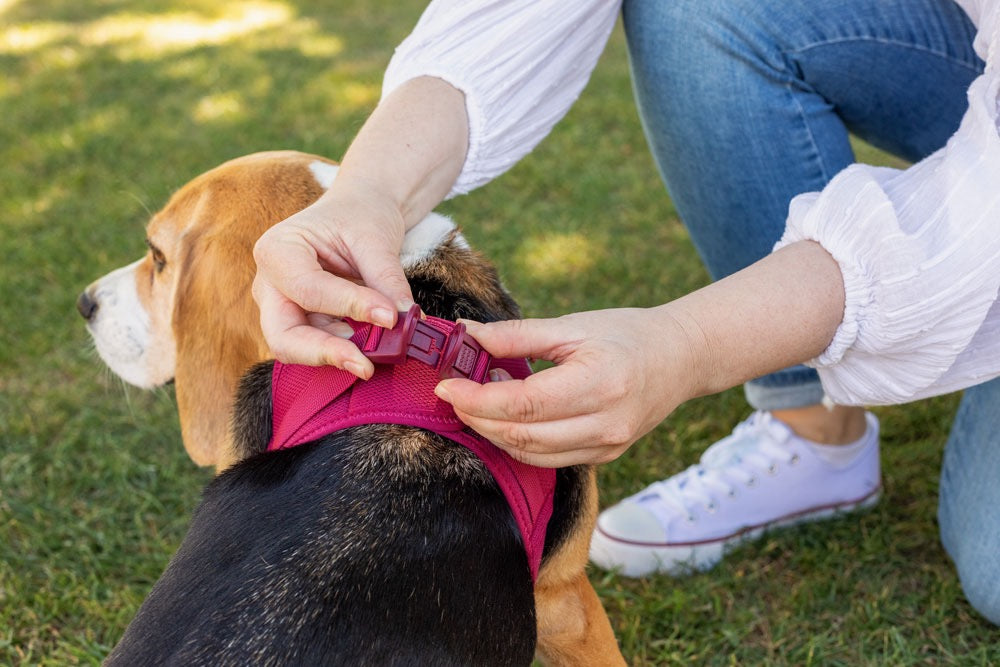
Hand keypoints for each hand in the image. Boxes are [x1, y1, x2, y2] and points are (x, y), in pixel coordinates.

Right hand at [252, 189, 413, 377]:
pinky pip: (318, 346)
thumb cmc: (360, 216)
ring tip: (378, 355)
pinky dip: (345, 351)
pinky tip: (374, 348)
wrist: (359, 212)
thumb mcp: (376, 238)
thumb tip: (402, 319)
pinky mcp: (301, 323)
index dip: (350, 306)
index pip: (308, 289)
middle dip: (323, 353)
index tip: (391, 317)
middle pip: (283, 335)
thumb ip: (386, 279)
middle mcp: (270, 284)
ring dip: (337, 356)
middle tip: (365, 365)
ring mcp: (281, 307)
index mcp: (277, 250)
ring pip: (296, 349)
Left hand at [433, 309, 696, 466]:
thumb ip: (518, 336)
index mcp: (599, 384)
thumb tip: (468, 336)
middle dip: (477, 418)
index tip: (446, 385)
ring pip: (531, 454)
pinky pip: (549, 459)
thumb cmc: (627, 334)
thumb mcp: (573, 325)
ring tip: (475, 404)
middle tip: (452, 394)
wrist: (680, 358)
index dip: (476, 399)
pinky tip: (504, 418)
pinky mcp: (605, 456)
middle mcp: (604, 423)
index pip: (522, 404)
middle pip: (521, 436)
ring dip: (493, 433)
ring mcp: (607, 446)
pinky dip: (518, 443)